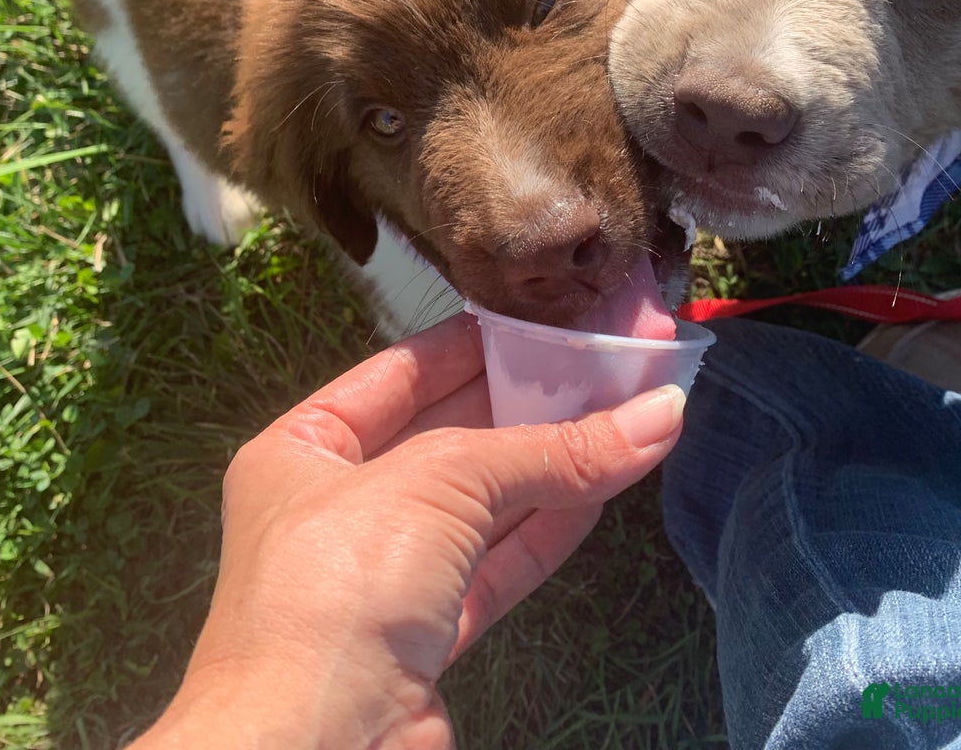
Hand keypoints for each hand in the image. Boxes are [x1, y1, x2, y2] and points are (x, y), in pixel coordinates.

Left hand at [131, 311, 684, 749]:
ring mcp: (382, 576)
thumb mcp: (440, 483)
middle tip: (605, 366)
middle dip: (526, 404)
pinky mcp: (425, 638)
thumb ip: (550, 450)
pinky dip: (550, 528)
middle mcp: (338, 507)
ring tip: (627, 418)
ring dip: (553, 465)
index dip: (475, 344)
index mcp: (304, 450)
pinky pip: (498, 566)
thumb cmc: (335, 591)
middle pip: (450, 435)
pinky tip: (603, 489)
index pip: (403, 373)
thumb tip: (657, 415)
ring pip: (482, 504)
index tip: (543, 321)